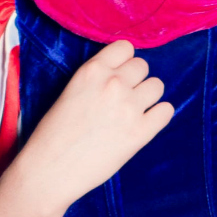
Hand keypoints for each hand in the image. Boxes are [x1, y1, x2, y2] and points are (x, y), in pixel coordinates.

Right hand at [9, 40, 173, 213]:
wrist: (51, 169)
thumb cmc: (54, 134)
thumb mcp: (71, 92)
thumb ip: (96, 81)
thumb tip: (121, 78)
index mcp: (92, 71)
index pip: (125, 48)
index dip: (124, 61)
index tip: (120, 74)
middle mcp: (114, 84)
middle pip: (142, 66)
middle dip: (136, 80)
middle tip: (124, 98)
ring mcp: (129, 107)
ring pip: (157, 86)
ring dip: (149, 97)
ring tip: (135, 112)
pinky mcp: (140, 132)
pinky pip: (166, 111)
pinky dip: (159, 116)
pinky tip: (146, 124)